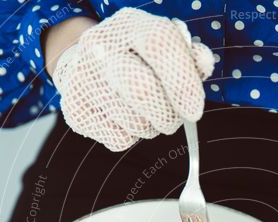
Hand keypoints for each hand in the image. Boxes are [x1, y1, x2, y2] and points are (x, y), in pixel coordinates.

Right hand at [52, 8, 213, 150]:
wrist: (88, 63)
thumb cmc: (138, 58)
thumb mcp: (166, 47)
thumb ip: (190, 56)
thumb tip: (202, 62)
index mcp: (130, 25)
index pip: (159, 45)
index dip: (182, 81)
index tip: (194, 111)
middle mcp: (100, 48)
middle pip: (143, 91)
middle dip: (169, 114)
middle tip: (173, 115)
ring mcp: (83, 78)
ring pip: (135, 123)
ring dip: (152, 126)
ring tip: (146, 111)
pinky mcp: (74, 109)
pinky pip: (119, 139)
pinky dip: (131, 136)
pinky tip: (125, 117)